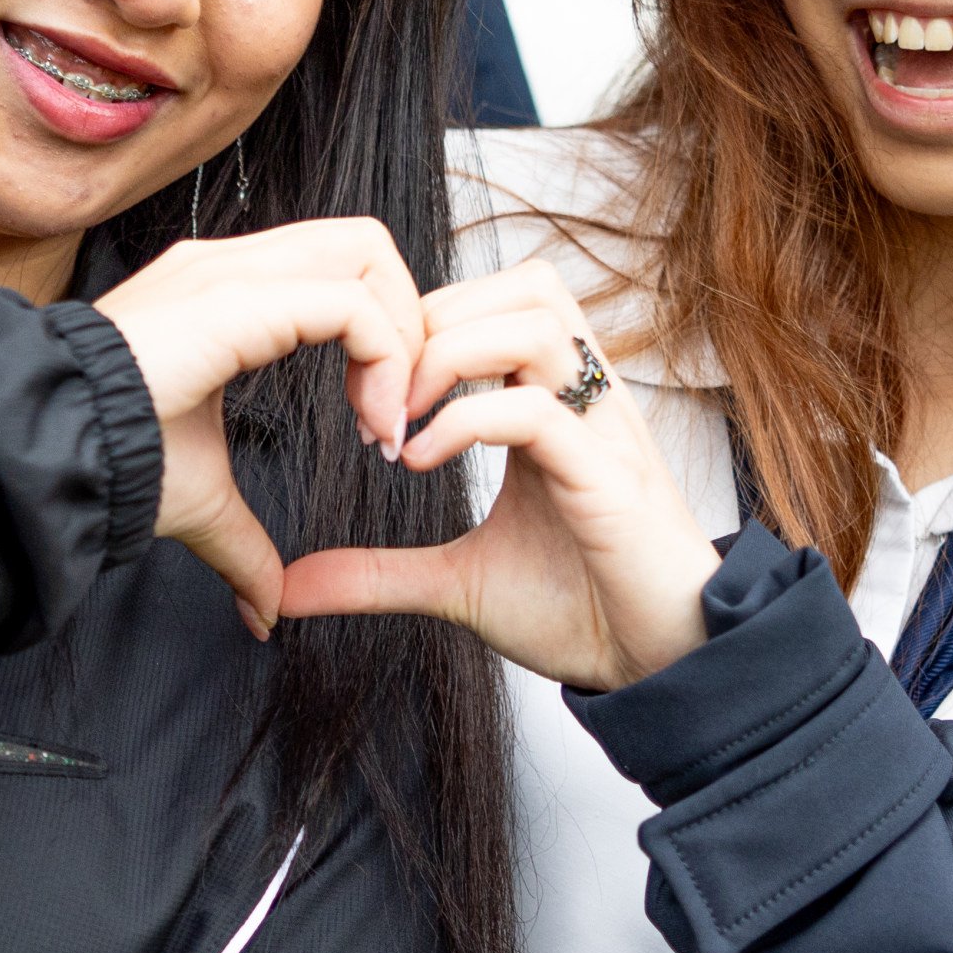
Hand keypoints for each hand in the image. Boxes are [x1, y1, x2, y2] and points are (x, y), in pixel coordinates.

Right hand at [90, 220, 429, 637]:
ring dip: (403, 340)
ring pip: (369, 254)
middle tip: (396, 410)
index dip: (380, 337)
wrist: (51, 452)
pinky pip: (352, 304)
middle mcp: (230, 264)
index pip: (338, 268)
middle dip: (405, 322)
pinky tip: (371, 427)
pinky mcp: (236, 298)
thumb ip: (245, 545)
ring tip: (386, 423)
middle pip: (366, 243)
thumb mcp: (201, 504)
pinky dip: (385, 360)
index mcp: (224, 292)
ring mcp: (231, 270)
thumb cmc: (106, 463)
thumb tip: (264, 612)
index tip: (375, 428)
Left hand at [279, 265, 722, 690]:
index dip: (420, 329)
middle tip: (380, 397)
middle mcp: (583, 401)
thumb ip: (377, 573)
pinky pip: (540, 410)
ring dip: (451, 355)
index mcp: (551, 405)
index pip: (493, 304)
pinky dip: (468, 422)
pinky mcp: (611, 477)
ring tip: (401, 420)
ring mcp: (603, 430)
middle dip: (433, 323)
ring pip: (536, 319)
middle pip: (519, 285)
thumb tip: (292, 586)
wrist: (660, 667)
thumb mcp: (456, 585)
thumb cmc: (581, 611)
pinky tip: (421, 463)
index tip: (366, 402)